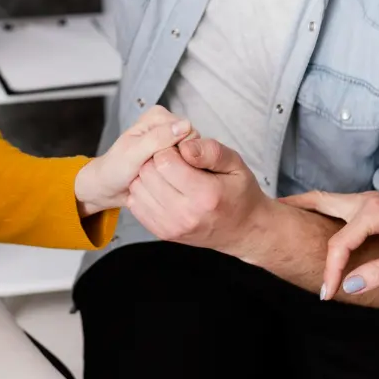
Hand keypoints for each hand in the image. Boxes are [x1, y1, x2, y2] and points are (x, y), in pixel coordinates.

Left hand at [73, 106, 192, 215]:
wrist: (107, 186)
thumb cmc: (115, 168)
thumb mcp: (134, 152)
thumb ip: (158, 138)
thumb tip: (185, 125)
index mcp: (158, 117)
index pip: (189, 131)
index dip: (182, 151)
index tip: (165, 165)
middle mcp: (167, 126)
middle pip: (192, 144)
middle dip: (180, 161)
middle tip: (160, 173)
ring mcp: (171, 143)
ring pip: (191, 157)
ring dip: (179, 170)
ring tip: (160, 178)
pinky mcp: (173, 158)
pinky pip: (187, 167)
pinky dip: (178, 176)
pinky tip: (166, 182)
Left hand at [125, 137, 271, 255]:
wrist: (242, 230)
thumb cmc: (239, 194)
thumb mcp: (236, 165)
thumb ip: (211, 151)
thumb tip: (184, 145)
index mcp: (205, 195)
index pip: (164, 161)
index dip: (170, 148)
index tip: (181, 151)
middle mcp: (185, 214)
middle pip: (148, 173)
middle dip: (157, 160)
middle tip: (174, 162)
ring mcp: (172, 227)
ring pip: (138, 189)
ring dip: (148, 176)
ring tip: (168, 176)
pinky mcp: (163, 233)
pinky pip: (136, 205)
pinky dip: (145, 192)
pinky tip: (162, 189)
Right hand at [280, 192, 378, 299]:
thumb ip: (377, 273)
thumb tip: (348, 287)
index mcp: (373, 212)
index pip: (339, 242)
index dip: (331, 270)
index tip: (326, 293)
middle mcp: (365, 200)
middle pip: (321, 202)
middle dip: (296, 210)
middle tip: (271, 219)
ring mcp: (367, 201)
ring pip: (327, 201)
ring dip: (305, 208)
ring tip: (283, 218)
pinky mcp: (370, 207)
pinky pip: (337, 207)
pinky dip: (319, 211)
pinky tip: (310, 221)